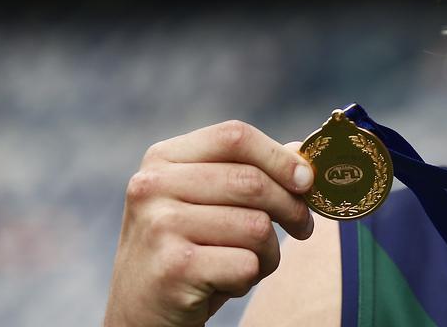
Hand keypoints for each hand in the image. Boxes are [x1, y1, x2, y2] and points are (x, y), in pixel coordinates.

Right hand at [104, 121, 314, 326]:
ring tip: (248, 263)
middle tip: (303, 228)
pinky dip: (251, 277)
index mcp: (162, 158)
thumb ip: (247, 172)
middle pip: (252, 181)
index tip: (306, 181)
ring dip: (268, 252)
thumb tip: (301, 154)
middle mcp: (153, 186)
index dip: (280, 157)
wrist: (140, 312)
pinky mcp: (174, 267)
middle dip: (292, 208)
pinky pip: (247, 263)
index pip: (235, 136)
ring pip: (256, 226)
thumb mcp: (205, 202)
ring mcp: (159, 226)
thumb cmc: (185, 250)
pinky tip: (226, 282)